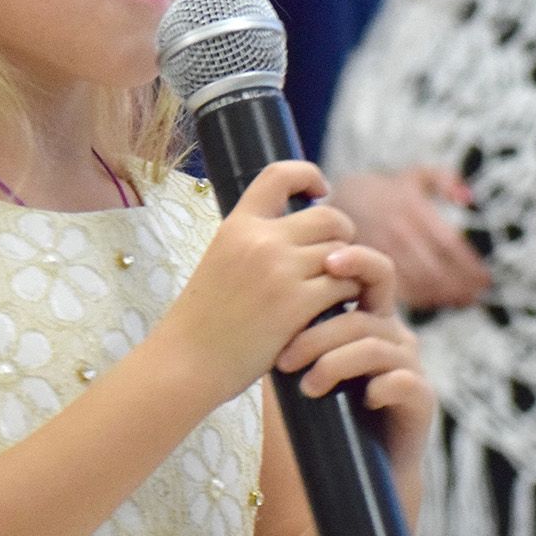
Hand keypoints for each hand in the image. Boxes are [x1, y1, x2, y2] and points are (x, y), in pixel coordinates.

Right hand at [152, 161, 366, 405]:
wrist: (187, 361)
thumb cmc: (203, 321)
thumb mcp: (220, 262)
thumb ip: (256, 243)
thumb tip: (300, 233)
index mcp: (238, 225)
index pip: (280, 174)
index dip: (309, 175)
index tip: (320, 192)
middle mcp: (261, 240)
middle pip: (329, 218)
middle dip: (342, 236)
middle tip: (333, 263)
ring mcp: (280, 270)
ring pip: (343, 254)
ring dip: (348, 273)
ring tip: (334, 293)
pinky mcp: (298, 304)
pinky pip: (345, 286)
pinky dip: (348, 298)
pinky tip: (334, 313)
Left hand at [271, 242, 433, 475]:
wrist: (352, 465)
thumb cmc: (322, 407)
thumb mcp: (302, 361)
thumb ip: (291, 327)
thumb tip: (249, 291)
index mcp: (369, 315)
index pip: (371, 273)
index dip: (355, 261)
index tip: (324, 263)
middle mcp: (393, 334)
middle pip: (363, 314)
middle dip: (319, 333)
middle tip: (284, 360)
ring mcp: (409, 365)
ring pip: (374, 347)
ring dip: (334, 364)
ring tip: (305, 389)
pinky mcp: (421, 398)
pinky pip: (402, 381)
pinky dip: (378, 388)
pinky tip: (362, 400)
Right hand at [325, 169, 488, 309]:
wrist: (338, 198)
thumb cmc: (386, 191)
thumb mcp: (414, 175)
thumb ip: (444, 180)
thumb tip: (468, 199)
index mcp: (412, 208)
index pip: (449, 244)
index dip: (469, 265)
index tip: (486, 279)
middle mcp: (397, 230)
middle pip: (436, 268)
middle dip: (460, 285)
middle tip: (478, 295)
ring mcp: (380, 249)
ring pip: (418, 282)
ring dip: (444, 295)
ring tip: (462, 301)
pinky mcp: (367, 265)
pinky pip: (396, 288)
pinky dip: (419, 299)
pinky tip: (435, 301)